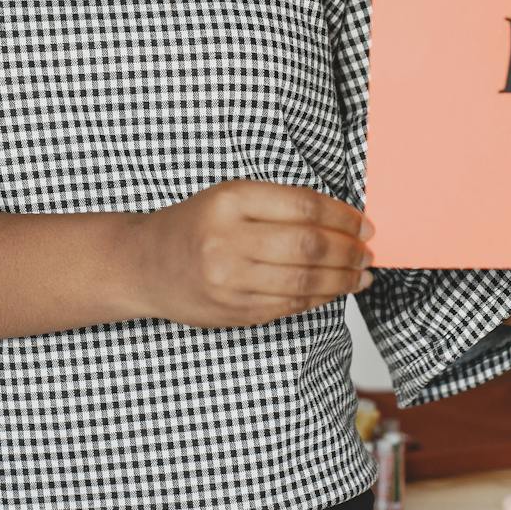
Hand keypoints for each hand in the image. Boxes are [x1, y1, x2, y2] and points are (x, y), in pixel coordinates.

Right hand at [131, 180, 375, 328]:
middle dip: (349, 250)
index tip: (364, 223)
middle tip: (367, 251)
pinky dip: (321, 299)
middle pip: (309, 245)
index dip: (343, 216)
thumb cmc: (194, 225)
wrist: (143, 264)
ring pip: (305, 282)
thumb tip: (343, 220)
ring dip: (343, 279)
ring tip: (362, 274)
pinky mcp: (234, 312)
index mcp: (230, 201)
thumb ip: (280, 205)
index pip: (303, 206)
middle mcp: (228, 240)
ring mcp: (230, 281)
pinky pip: (291, 307)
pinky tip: (335, 290)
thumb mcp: (229, 197)